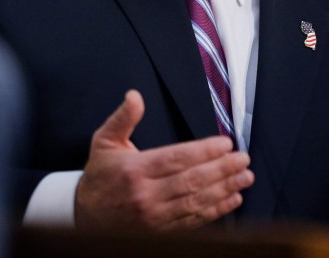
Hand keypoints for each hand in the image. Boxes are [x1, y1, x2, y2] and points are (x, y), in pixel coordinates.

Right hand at [74, 89, 252, 230]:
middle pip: (192, 181)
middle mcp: (146, 195)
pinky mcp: (161, 231)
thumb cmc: (99, 176)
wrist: (84, 216)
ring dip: (225, 189)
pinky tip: (232, 200)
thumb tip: (134, 96)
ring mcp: (155, 216)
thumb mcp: (104, 141)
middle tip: (242, 159)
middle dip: (222, 169)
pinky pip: (194, 220)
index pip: (176, 158)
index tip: (225, 144)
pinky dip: (216, 211)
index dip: (204, 151)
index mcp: (134, 170)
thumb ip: (123, 118)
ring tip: (244, 177)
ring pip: (196, 202)